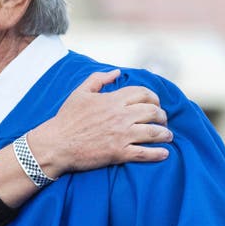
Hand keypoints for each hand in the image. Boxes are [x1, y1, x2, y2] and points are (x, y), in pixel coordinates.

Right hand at [26, 70, 171, 177]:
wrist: (57, 144)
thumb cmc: (67, 118)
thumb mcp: (80, 93)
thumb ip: (99, 79)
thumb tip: (117, 72)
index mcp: (113, 100)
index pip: (143, 93)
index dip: (154, 98)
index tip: (156, 104)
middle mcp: (120, 116)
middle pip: (152, 112)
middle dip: (162, 116)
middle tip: (163, 120)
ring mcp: (121, 135)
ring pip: (153, 132)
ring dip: (165, 134)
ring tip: (168, 136)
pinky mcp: (119, 153)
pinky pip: (145, 153)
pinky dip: (158, 153)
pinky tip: (165, 153)